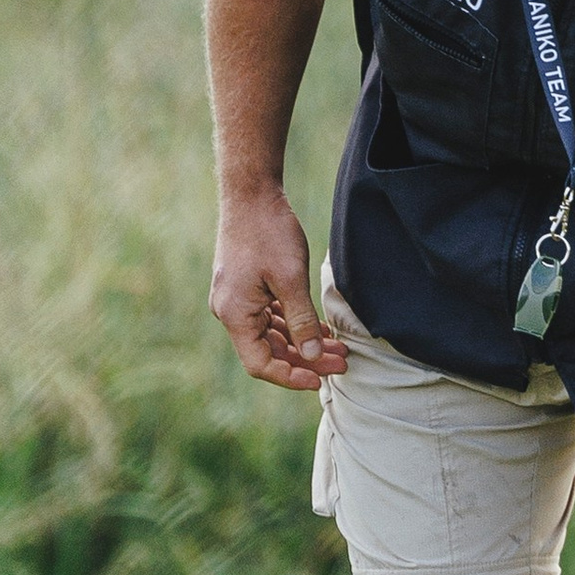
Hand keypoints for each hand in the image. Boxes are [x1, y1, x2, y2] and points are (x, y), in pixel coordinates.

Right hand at [210, 187, 347, 392]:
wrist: (251, 194)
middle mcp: (231, 312)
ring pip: (273, 335)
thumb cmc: (268, 232)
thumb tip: (313, 358)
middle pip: (268, 352)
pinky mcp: (248, 288)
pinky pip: (272, 318)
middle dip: (305, 360)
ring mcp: (239, 300)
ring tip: (338, 348)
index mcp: (235, 314)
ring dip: (304, 343)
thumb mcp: (291, 279)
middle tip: (342, 363)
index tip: (319, 381)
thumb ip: (302, 321)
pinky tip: (321, 329)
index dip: (290, 377)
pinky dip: (296, 325)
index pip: (260, 364)